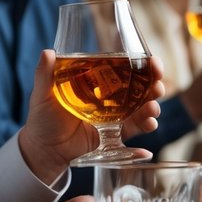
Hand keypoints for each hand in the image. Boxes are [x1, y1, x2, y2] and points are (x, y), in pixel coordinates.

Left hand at [18, 51, 164, 184]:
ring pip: (142, 106)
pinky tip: (150, 124)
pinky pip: (135, 128)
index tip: (153, 61)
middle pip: (140, 86)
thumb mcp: (42, 94)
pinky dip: (146, 125)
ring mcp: (115, 115)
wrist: (44, 149)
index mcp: (98, 81)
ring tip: (153, 108)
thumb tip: (47, 52)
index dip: (143, 64)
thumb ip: (44, 74)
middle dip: (155, 83)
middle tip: (158, 84)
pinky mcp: (116, 133)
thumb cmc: (43, 118)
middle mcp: (111, 96)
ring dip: (152, 105)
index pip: (125, 68)